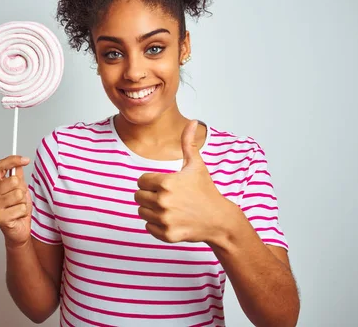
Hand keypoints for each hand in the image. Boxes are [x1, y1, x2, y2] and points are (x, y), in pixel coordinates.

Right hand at [0, 155, 31, 247]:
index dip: (13, 160)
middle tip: (19, 199)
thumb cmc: (18, 209)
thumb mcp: (20, 188)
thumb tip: (19, 162)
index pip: (0, 167)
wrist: (20, 229)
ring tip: (18, 207)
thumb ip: (17, 175)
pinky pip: (21, 207)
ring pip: (18, 194)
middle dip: (22, 189)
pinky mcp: (0, 218)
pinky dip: (23, 211)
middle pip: (13, 181)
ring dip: (23, 202)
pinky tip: (18, 216)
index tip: (25, 159)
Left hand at [135, 120, 235, 243]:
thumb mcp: (197, 165)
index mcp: (166, 182)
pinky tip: (171, 219)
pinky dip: (156, 224)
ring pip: (141, 211)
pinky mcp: (166, 234)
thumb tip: (193, 122)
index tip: (164, 184)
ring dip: (151, 209)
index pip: (140, 181)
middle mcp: (163, 201)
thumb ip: (188, 143)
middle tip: (167, 196)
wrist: (219, 219)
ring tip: (169, 207)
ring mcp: (164, 219)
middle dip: (149, 195)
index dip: (151, 181)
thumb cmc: (206, 191)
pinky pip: (148, 227)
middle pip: (138, 196)